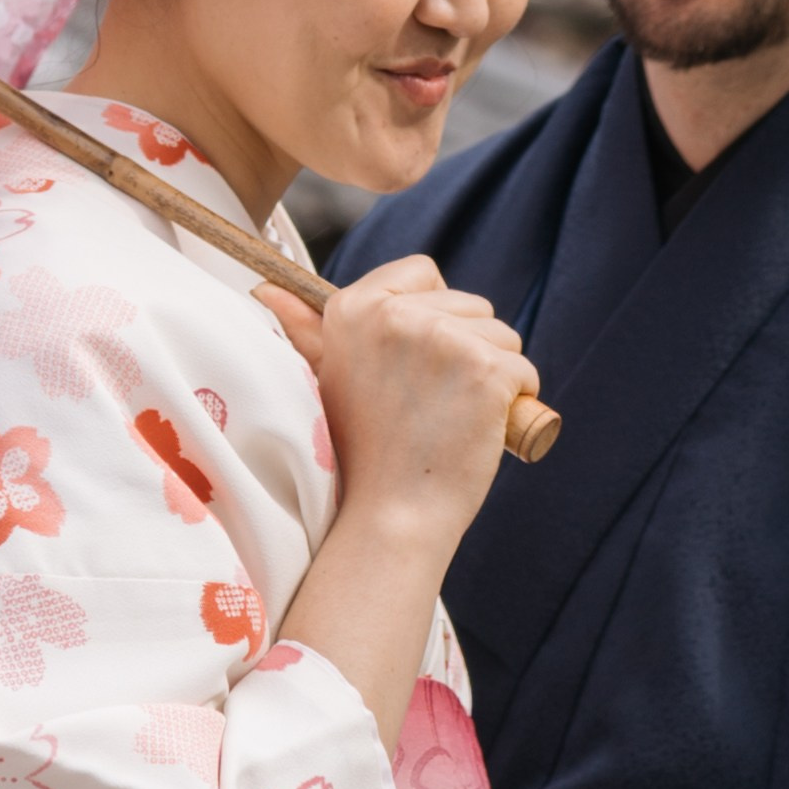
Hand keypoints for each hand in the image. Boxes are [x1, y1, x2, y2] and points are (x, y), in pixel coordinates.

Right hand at [258, 256, 536, 549]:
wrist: (391, 515)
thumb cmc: (362, 452)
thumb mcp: (325, 379)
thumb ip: (303, 329)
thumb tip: (264, 288)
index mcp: (354, 307)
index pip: (423, 272)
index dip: (435, 314)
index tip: (418, 362)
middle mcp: (396, 314)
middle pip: (470, 305)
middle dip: (468, 350)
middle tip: (432, 404)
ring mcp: (443, 339)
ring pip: (502, 336)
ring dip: (494, 375)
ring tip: (453, 417)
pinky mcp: (486, 369)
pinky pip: (524, 370)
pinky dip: (517, 401)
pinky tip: (482, 429)